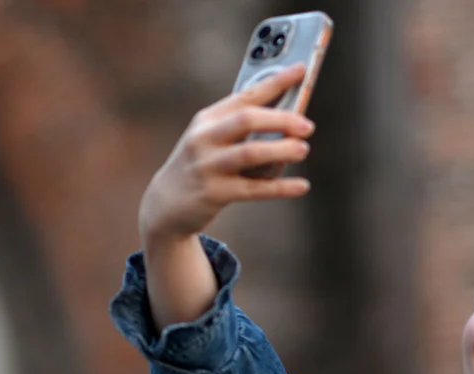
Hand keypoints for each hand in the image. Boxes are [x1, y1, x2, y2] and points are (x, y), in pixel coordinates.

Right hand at [138, 64, 314, 244]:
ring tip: (303, 149)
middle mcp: (204, 138)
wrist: (166, 204)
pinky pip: (254, 189)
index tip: (301, 70)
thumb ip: (243, 129)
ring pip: (249, 153)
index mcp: (208, 119)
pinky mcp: (214, 194)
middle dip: (280, 119)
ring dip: (280, 149)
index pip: (246, 95)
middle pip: (246, 119)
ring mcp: (208, 166)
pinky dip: (280, 187)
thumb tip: (292, 119)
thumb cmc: (202, 165)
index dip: (275, 82)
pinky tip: (302, 186)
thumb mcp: (212, 139)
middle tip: (307, 126)